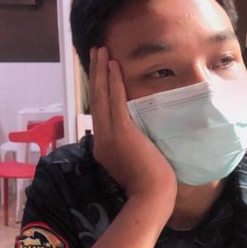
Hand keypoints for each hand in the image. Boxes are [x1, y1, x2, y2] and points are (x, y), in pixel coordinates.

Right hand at [89, 47, 176, 198]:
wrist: (151, 196)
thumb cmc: (148, 185)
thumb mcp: (132, 165)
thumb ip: (127, 149)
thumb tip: (132, 137)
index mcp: (103, 149)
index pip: (99, 115)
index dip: (98, 93)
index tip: (100, 76)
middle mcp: (101, 140)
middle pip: (96, 102)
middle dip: (95, 76)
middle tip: (95, 53)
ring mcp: (109, 136)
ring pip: (102, 97)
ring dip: (102, 72)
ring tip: (101, 51)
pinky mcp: (122, 132)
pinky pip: (115, 100)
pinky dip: (114, 82)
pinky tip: (114, 65)